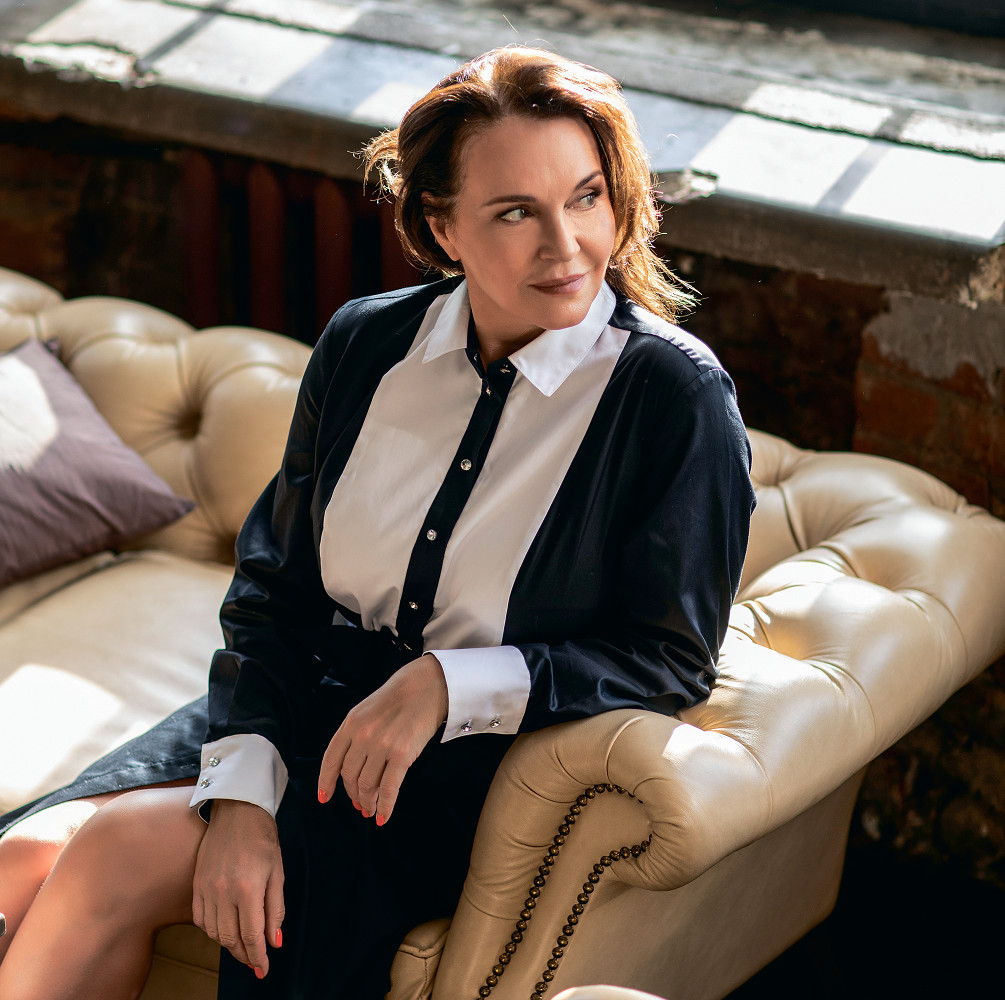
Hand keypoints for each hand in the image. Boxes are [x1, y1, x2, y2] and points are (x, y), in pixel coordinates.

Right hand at [192, 800, 284, 978]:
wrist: (238, 812)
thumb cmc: (263, 839)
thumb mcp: (278, 872)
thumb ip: (276, 909)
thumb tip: (274, 941)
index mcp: (248, 889)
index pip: (251, 935)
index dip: (258, 957)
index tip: (264, 969)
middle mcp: (223, 892)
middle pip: (230, 939)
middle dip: (244, 955)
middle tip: (255, 962)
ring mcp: (206, 889)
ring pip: (214, 933)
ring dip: (228, 945)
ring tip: (242, 947)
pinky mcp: (196, 885)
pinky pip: (200, 920)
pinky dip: (212, 931)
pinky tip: (224, 930)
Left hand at [318, 653, 447, 824]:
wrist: (428, 685)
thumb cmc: (400, 696)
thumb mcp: (368, 710)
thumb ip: (356, 734)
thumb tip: (354, 767)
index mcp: (351, 723)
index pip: (331, 760)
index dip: (326, 782)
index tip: (325, 797)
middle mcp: (362, 735)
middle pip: (349, 776)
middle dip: (353, 794)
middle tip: (359, 804)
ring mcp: (381, 745)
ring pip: (367, 785)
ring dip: (368, 802)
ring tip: (370, 810)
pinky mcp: (402, 754)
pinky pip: (388, 789)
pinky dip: (384, 806)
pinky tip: (383, 816)